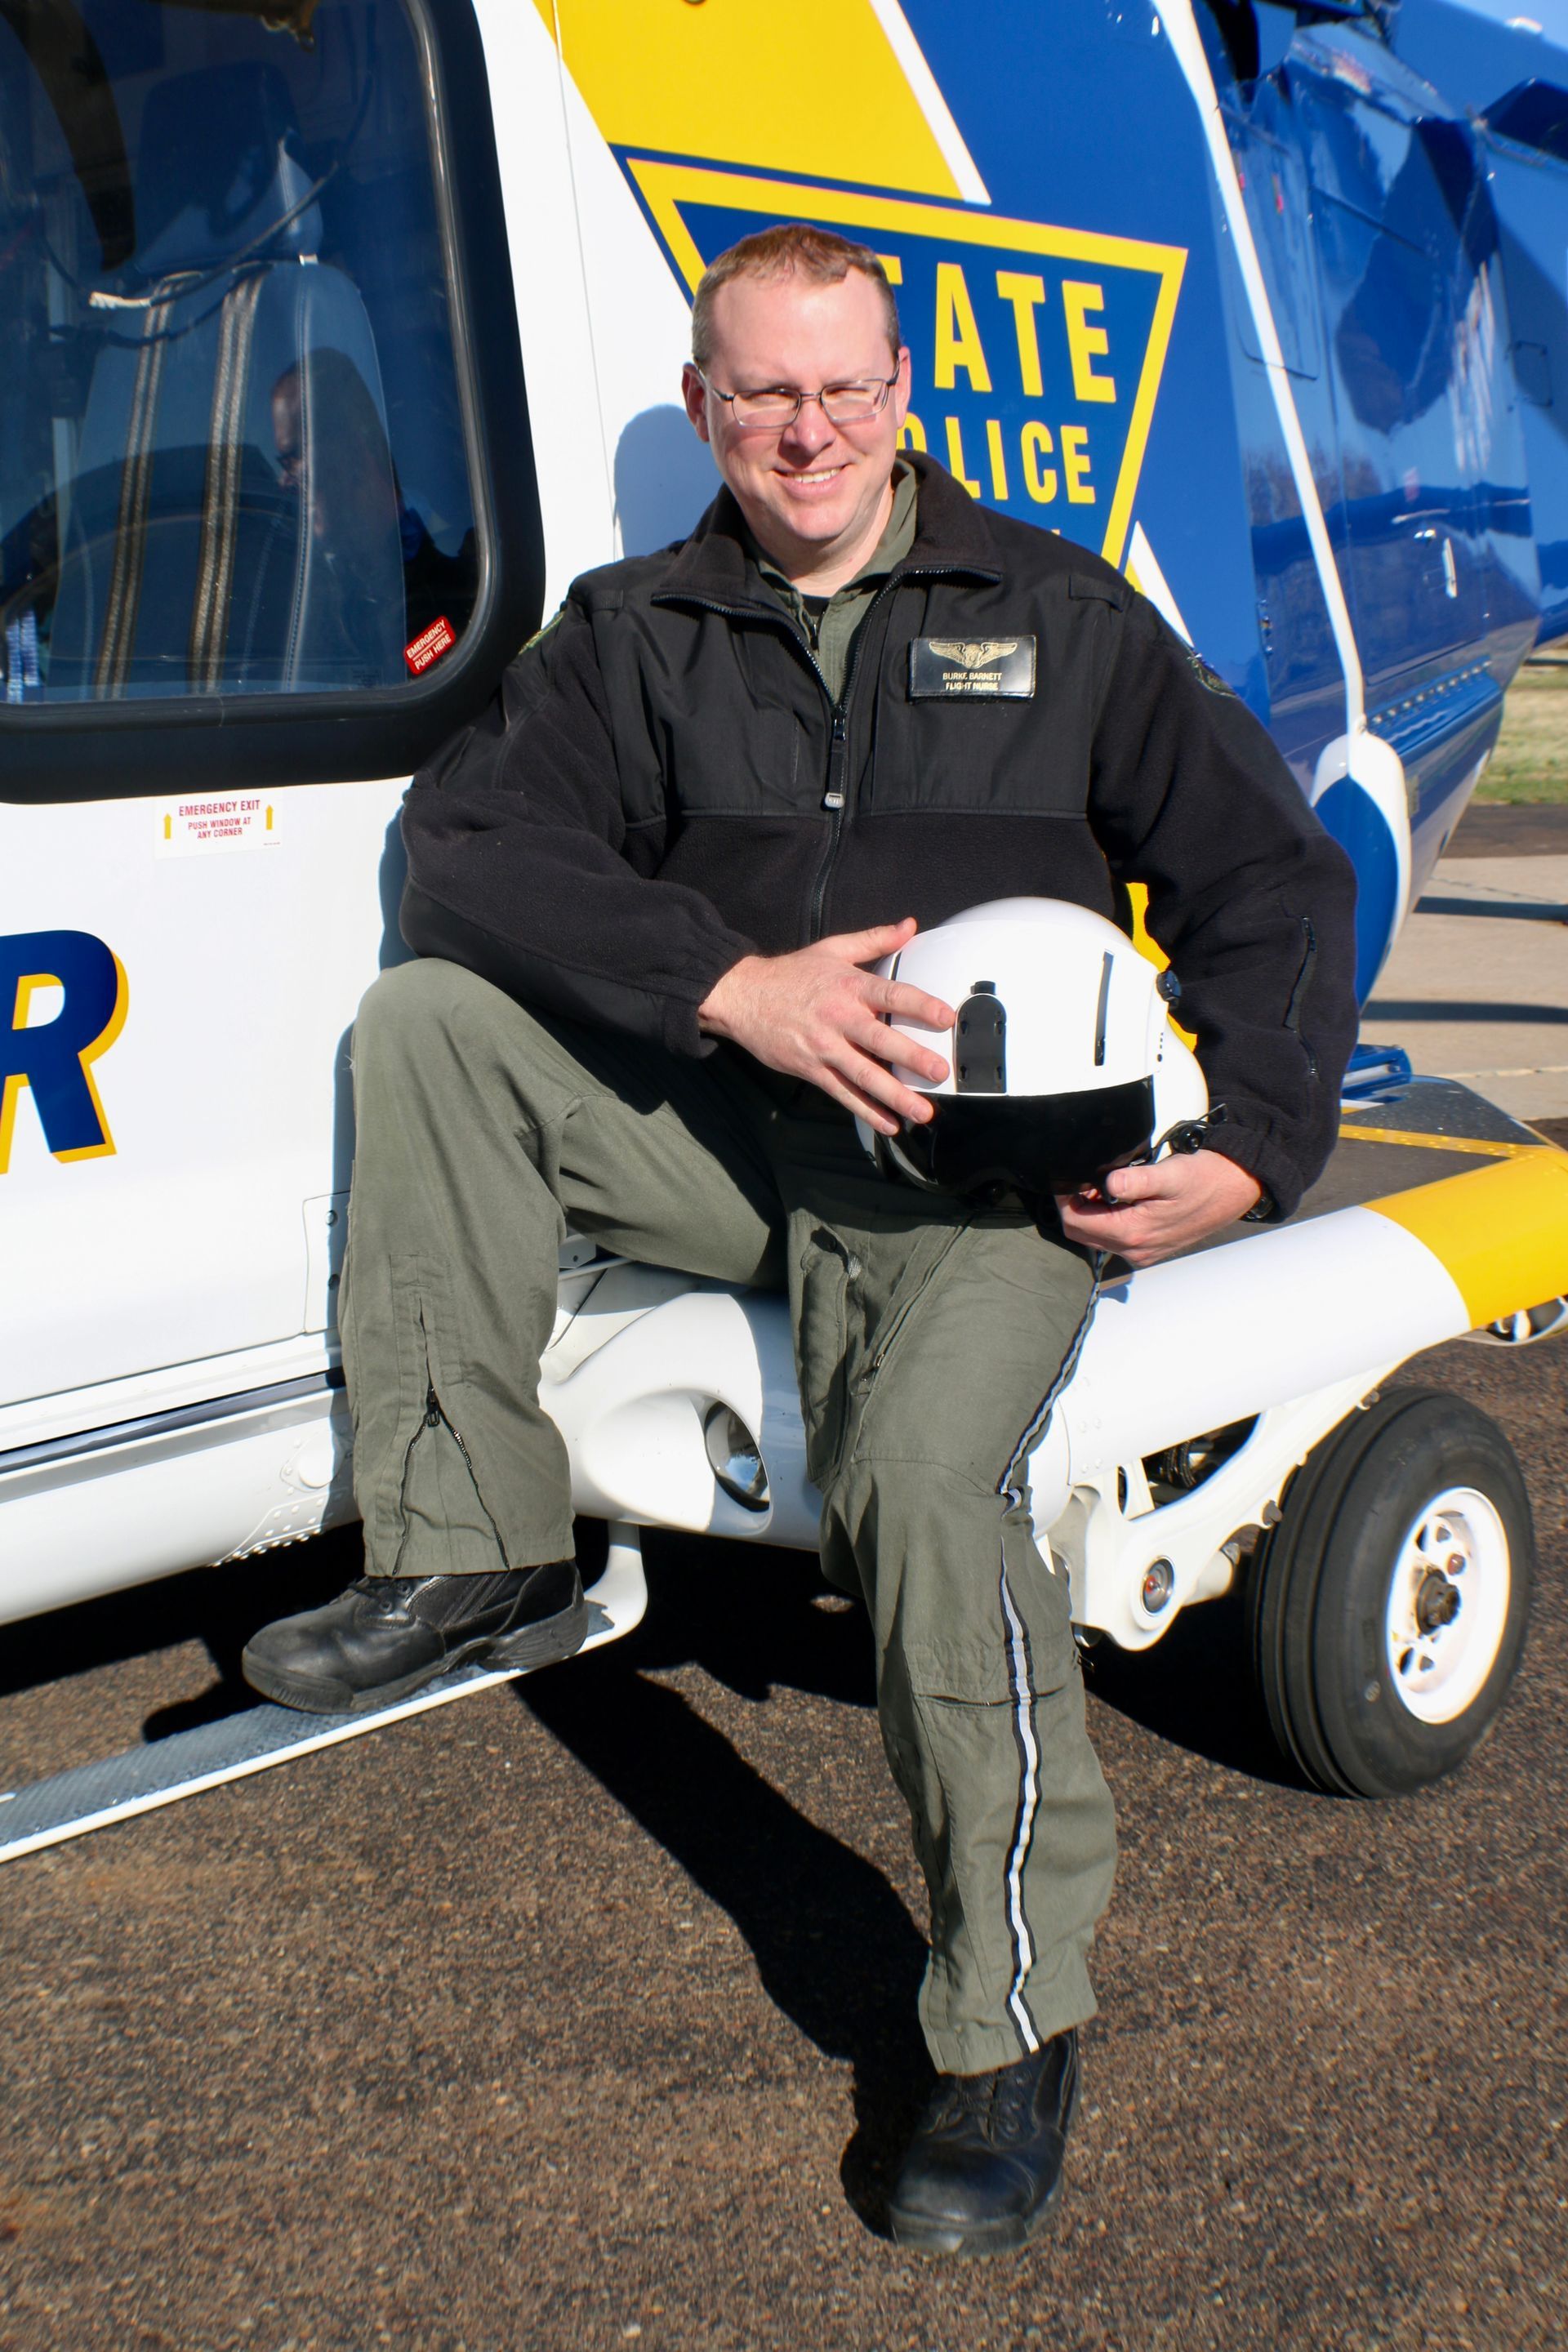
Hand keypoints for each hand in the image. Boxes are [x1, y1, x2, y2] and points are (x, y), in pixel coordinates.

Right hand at [699, 917, 954, 1133]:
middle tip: (939, 1072)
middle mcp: (838, 1018)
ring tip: (923, 1111)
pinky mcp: (811, 1069)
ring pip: (863, 1074)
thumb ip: (874, 940)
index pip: (891, 994)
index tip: (945, 1017)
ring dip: (894, 1095)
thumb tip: (910, 926)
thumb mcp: (832, 949)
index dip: (920, 1005)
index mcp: (848, 985)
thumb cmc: (791, 974)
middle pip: (880, 1039)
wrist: (742, 997)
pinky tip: (889, 1124)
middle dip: (912, 1057)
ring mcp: (824, 1047)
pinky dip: (866, 1111)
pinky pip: (843, 1093)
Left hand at [1055, 1150, 1261, 1267]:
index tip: (1068, 1179)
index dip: (1065, 1201)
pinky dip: (1107, 1220)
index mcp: (1134, 1233)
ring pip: (1097, 1238)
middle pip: (1082, 1234)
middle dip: (1075, 1208)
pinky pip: (1115, 1239)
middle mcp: (1136, 1250)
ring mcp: (1143, 1252)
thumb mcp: (1169, 1174)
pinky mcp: (1151, 1249)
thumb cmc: (1204, 1179)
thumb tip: (1107, 1185)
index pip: (1077, 1223)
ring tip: (1102, 1187)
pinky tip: (1119, 1200)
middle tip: (1084, 1182)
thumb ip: (1135, 1181)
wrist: (1234, 1188)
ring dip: (1092, 1214)